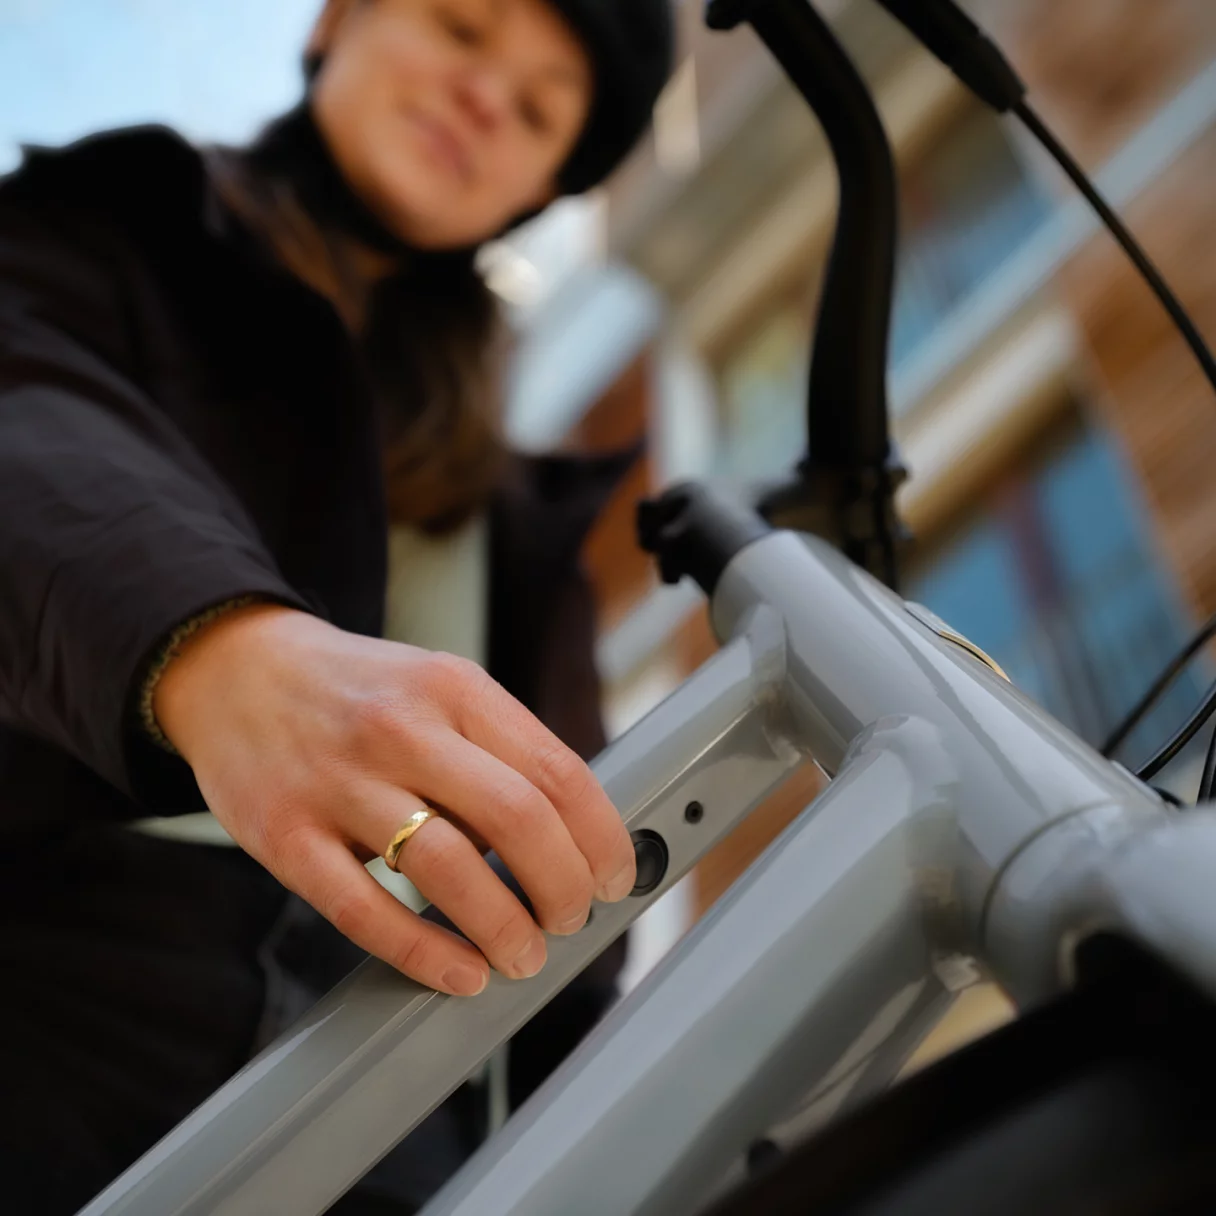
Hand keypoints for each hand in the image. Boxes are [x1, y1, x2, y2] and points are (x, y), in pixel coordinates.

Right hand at [153, 604, 635, 995]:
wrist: (235, 670)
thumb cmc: (356, 691)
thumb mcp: (437, 685)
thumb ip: (499, 746)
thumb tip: (571, 834)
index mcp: (453, 688)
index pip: (557, 770)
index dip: (601, 836)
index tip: (616, 874)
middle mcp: (402, 728)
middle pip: (518, 819)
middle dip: (565, 886)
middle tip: (572, 918)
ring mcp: (339, 782)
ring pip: (447, 869)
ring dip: (504, 928)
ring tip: (523, 954)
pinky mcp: (284, 835)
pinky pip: (364, 910)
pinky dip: (424, 953)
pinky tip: (459, 973)